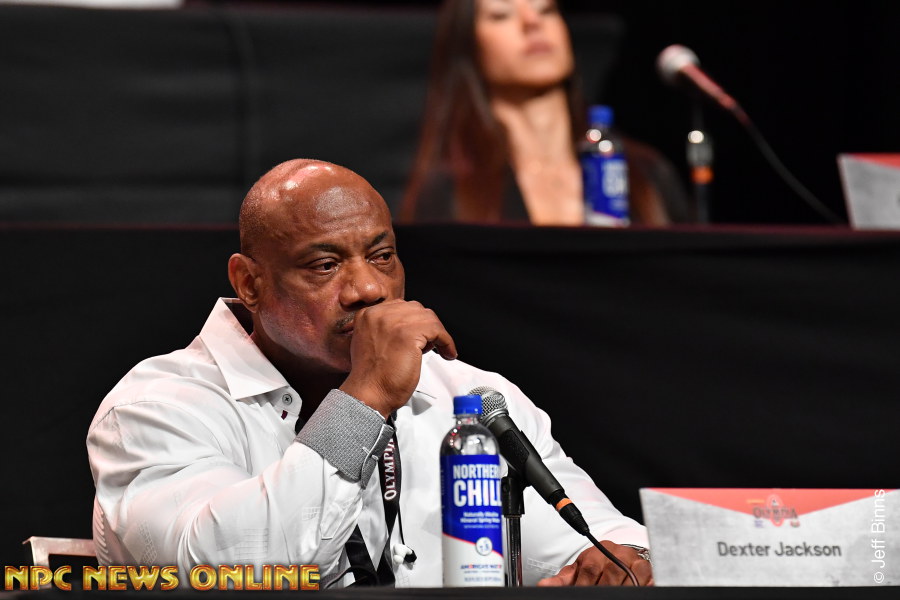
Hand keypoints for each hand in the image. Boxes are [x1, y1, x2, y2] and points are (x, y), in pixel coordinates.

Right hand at [340, 299, 456, 417]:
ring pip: (428, 318)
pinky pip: (437, 330)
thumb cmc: (372, 378)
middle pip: (415, 309)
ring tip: (440, 349)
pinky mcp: (409, 334)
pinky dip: (446, 341)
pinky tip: (447, 352)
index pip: (400, 307)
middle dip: (427, 326)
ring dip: (438, 334)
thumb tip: (409, 329)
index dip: (415, 321)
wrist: (369, 395)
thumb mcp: (372, 344)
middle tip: (431, 343)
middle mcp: (379, 314)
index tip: (423, 334)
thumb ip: (386, 331)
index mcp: (368, 315)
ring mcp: (394, 322)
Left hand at [537, 542, 652, 586]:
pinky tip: (630, 592)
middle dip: (603, 589)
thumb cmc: (597, 566)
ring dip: (621, 590)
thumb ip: (562, 580)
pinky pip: (648, 581)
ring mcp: (635, 561)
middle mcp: (618, 553)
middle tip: (597, 596)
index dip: (584, 585)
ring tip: (612, 596)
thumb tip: (544, 586)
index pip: (590, 569)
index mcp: (598, 551)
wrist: (619, 557)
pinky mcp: (650, 570)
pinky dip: (641, 588)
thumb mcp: (578, 571)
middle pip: (610, 574)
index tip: (581, 594)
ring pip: (630, 579)